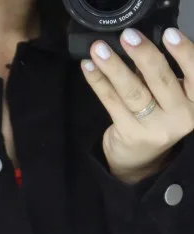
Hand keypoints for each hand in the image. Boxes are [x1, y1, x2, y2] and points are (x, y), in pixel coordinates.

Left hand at [81, 27, 193, 183]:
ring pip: (133, 91)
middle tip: (128, 36)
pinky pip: (112, 102)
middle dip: (143, 54)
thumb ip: (160, 75)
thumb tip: (137, 43)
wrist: (139, 160)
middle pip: (160, 80)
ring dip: (114, 67)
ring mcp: (153, 128)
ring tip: (99, 50)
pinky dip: (98, 82)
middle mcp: (179, 116)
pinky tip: (89, 67)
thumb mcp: (170, 98)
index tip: (169, 34)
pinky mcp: (129, 133)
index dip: (183, 53)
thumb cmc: (156, 119)